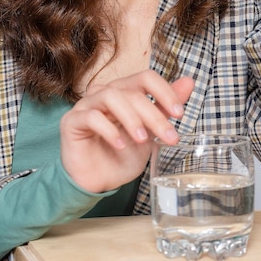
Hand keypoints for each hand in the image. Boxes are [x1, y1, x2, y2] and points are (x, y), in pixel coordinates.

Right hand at [60, 70, 193, 192]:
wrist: (96, 182)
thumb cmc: (121, 155)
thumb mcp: (150, 133)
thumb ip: (165, 108)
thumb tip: (189, 83)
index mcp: (124, 91)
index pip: (146, 78)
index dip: (165, 92)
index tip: (180, 113)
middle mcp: (105, 92)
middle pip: (133, 91)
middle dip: (154, 115)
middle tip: (169, 137)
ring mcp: (87, 104)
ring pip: (112, 97)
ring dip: (132, 118)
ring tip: (142, 140)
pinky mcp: (72, 121)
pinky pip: (91, 116)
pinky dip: (109, 130)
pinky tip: (120, 145)